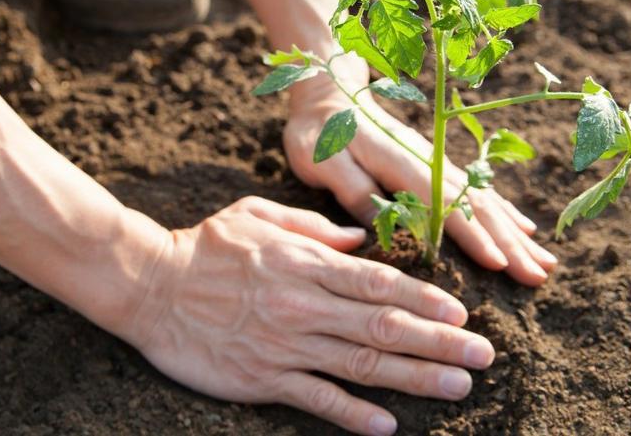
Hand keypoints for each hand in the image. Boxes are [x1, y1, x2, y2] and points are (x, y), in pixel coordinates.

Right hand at [128, 197, 494, 434]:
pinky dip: (353, 414)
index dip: (425, 300)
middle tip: (483, 357)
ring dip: (414, 379)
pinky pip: (316, 398)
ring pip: (361, 364)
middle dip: (438, 343)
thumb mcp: (256, 215)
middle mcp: (303, 305)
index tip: (460, 315)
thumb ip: (312, 226)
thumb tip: (359, 238)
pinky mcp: (261, 378)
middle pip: (383, 326)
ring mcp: (284, 344)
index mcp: (305, 263)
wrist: (148, 286)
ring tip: (456, 388)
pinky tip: (387, 426)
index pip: (378, 282)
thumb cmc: (203, 247)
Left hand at [285, 75, 557, 286]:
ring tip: (545, 263)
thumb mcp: (324, 162)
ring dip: (515, 233)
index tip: (500, 264)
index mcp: (402, 164)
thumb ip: (355, 191)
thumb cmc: (319, 134)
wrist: (327, 95)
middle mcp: (429, 162)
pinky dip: (504, 212)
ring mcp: (436, 162)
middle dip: (509, 243)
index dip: (473, 235)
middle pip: (477, 206)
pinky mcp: (435, 164)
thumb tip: (386, 229)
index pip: (445, 205)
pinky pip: (478, 190)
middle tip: (538, 277)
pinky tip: (524, 230)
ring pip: (485, 201)